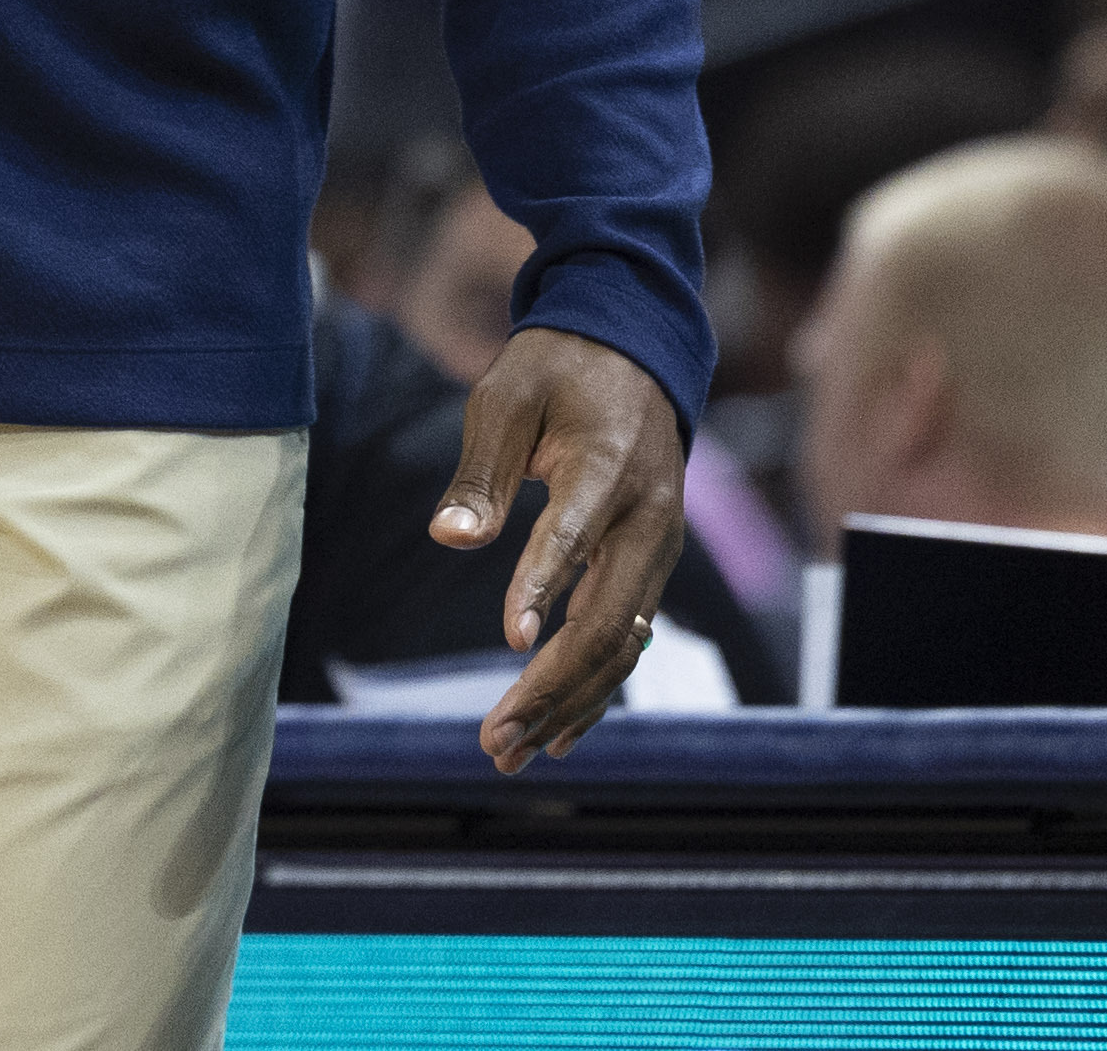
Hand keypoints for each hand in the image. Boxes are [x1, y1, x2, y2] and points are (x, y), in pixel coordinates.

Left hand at [433, 327, 684, 772]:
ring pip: (621, 645)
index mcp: (611, 469)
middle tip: (495, 739)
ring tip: (509, 752)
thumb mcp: (504, 399)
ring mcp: (659, 550)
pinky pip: (627, 639)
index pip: (574, 536)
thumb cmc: (554, 373)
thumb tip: (447, 538)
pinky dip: (594, 688)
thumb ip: (479, 472)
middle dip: (551, 686)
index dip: (543, 588)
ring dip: (567, 704)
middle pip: (607, 621)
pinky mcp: (651, 567)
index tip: (512, 644)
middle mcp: (649, 521)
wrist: (633, 355)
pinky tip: (557, 732)